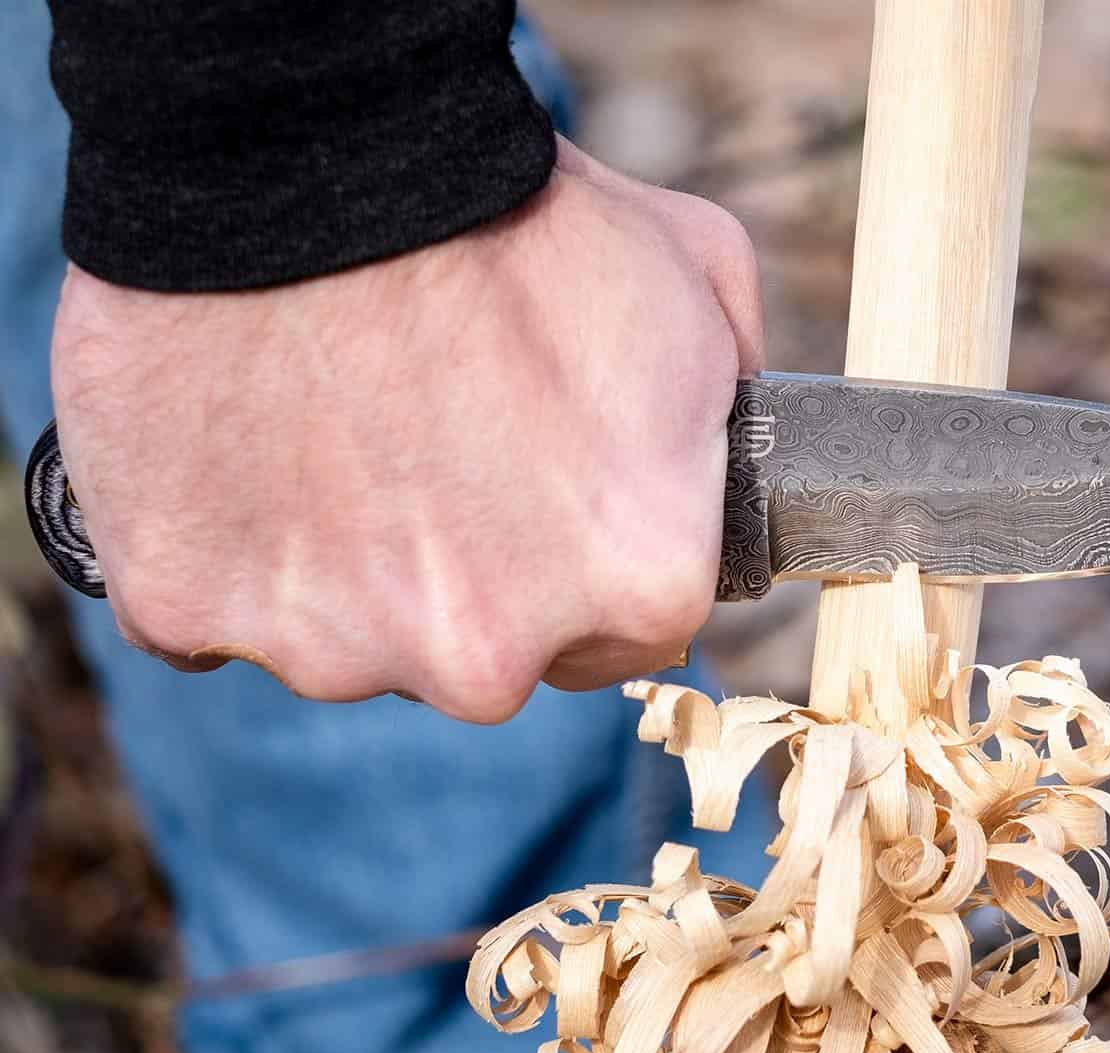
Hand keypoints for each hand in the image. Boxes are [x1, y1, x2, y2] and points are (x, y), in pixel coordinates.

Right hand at [49, 138, 762, 722]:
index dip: (590, 558)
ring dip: (342, 567)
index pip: (634, 630)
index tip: (549, 494)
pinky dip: (220, 551)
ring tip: (328, 429)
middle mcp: (492, 657)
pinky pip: (209, 612)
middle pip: (490, 656)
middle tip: (433, 446)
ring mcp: (333, 647)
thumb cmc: (515, 209)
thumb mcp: (697, 276)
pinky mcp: (189, 605)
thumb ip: (725, 408)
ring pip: (349, 644)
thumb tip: (723, 460)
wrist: (308, 144)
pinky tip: (237, 453)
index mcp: (638, 586)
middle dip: (471, 576)